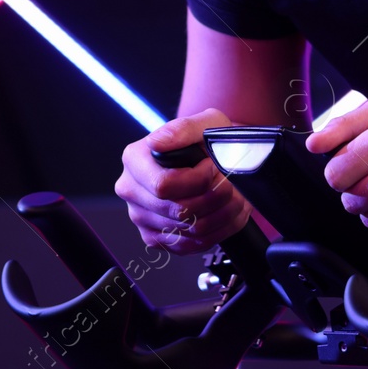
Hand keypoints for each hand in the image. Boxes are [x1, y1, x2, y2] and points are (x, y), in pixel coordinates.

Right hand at [116, 108, 252, 253]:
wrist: (212, 157)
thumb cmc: (205, 140)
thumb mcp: (203, 123)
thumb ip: (182, 129)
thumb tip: (157, 143)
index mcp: (135, 160)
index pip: (165, 185)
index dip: (199, 180)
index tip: (214, 166)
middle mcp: (131, 190)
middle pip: (179, 210)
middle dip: (216, 198)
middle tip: (232, 183)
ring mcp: (141, 216)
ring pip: (189, 230)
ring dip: (223, 215)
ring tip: (236, 196)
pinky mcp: (155, 237)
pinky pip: (189, 245)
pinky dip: (217, 231)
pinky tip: (225, 213)